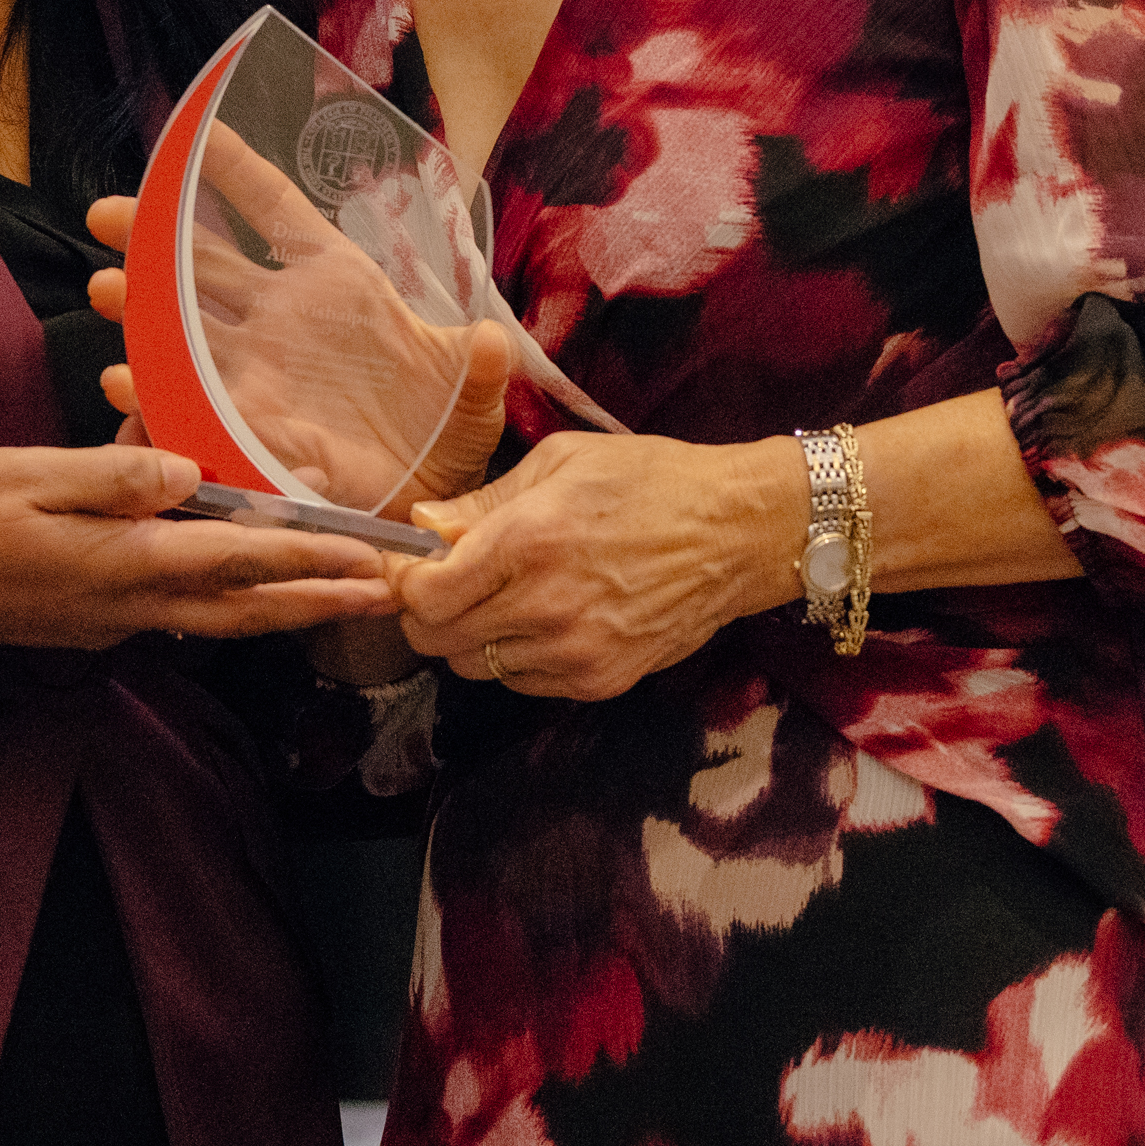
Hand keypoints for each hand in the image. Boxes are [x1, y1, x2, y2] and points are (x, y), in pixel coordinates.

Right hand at [0, 444, 401, 648]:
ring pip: (219, 620)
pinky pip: (182, 617)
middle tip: (387, 597)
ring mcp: (114, 622)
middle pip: (247, 608)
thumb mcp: (28, 476)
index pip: (239, 561)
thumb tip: (188, 467)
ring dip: (283, 611)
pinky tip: (248, 592)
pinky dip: (232, 608)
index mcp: (123, 561)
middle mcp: (131, 604)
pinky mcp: (95, 624)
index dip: (312, 561)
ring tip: (339, 599)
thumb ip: (111, 475)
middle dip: (320, 602)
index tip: (372, 562)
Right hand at [87, 192, 513, 513]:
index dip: (235, 169)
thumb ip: (482, 367)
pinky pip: (191, 403)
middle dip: (151, 236)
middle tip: (105, 216)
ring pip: (183, 328)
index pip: (275, 209)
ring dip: (140, 309)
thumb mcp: (475, 391)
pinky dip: (153, 395)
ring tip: (104, 290)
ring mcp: (255, 369)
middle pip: (203, 262)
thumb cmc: (449, 426)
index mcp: (335, 280)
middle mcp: (282, 317)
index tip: (191, 129)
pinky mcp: (244, 426)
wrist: (427, 495)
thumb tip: (495, 343)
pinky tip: (124, 385)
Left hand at [387, 431, 803, 700]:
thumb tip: (422, 524)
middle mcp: (544, 605)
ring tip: (506, 597)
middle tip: (450, 584)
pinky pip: (522, 683)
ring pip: (475, 667)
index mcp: (528, 540)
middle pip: (438, 640)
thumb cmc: (651, 481)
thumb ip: (482, 501)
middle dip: (429, 613)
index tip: (415, 566)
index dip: (406, 583)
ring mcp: (574, 652)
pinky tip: (543, 620)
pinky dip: (515, 658)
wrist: (737, 532)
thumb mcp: (561, 462)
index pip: (423, 595)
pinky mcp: (600, 681)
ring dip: (474, 636)